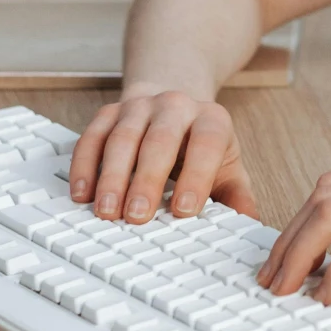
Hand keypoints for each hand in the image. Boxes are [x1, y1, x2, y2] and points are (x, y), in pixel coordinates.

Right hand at [69, 84, 258, 223]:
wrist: (175, 105)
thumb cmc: (201, 145)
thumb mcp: (227, 165)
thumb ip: (237, 196)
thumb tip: (248, 226)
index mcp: (211, 119)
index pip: (206, 143)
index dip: (196, 175)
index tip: (184, 209)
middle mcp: (176, 107)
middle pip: (160, 140)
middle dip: (148, 179)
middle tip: (138, 216)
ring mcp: (139, 107)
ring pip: (123, 137)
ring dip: (112, 176)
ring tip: (107, 211)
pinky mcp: (109, 112)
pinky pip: (93, 136)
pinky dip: (85, 165)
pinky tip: (82, 194)